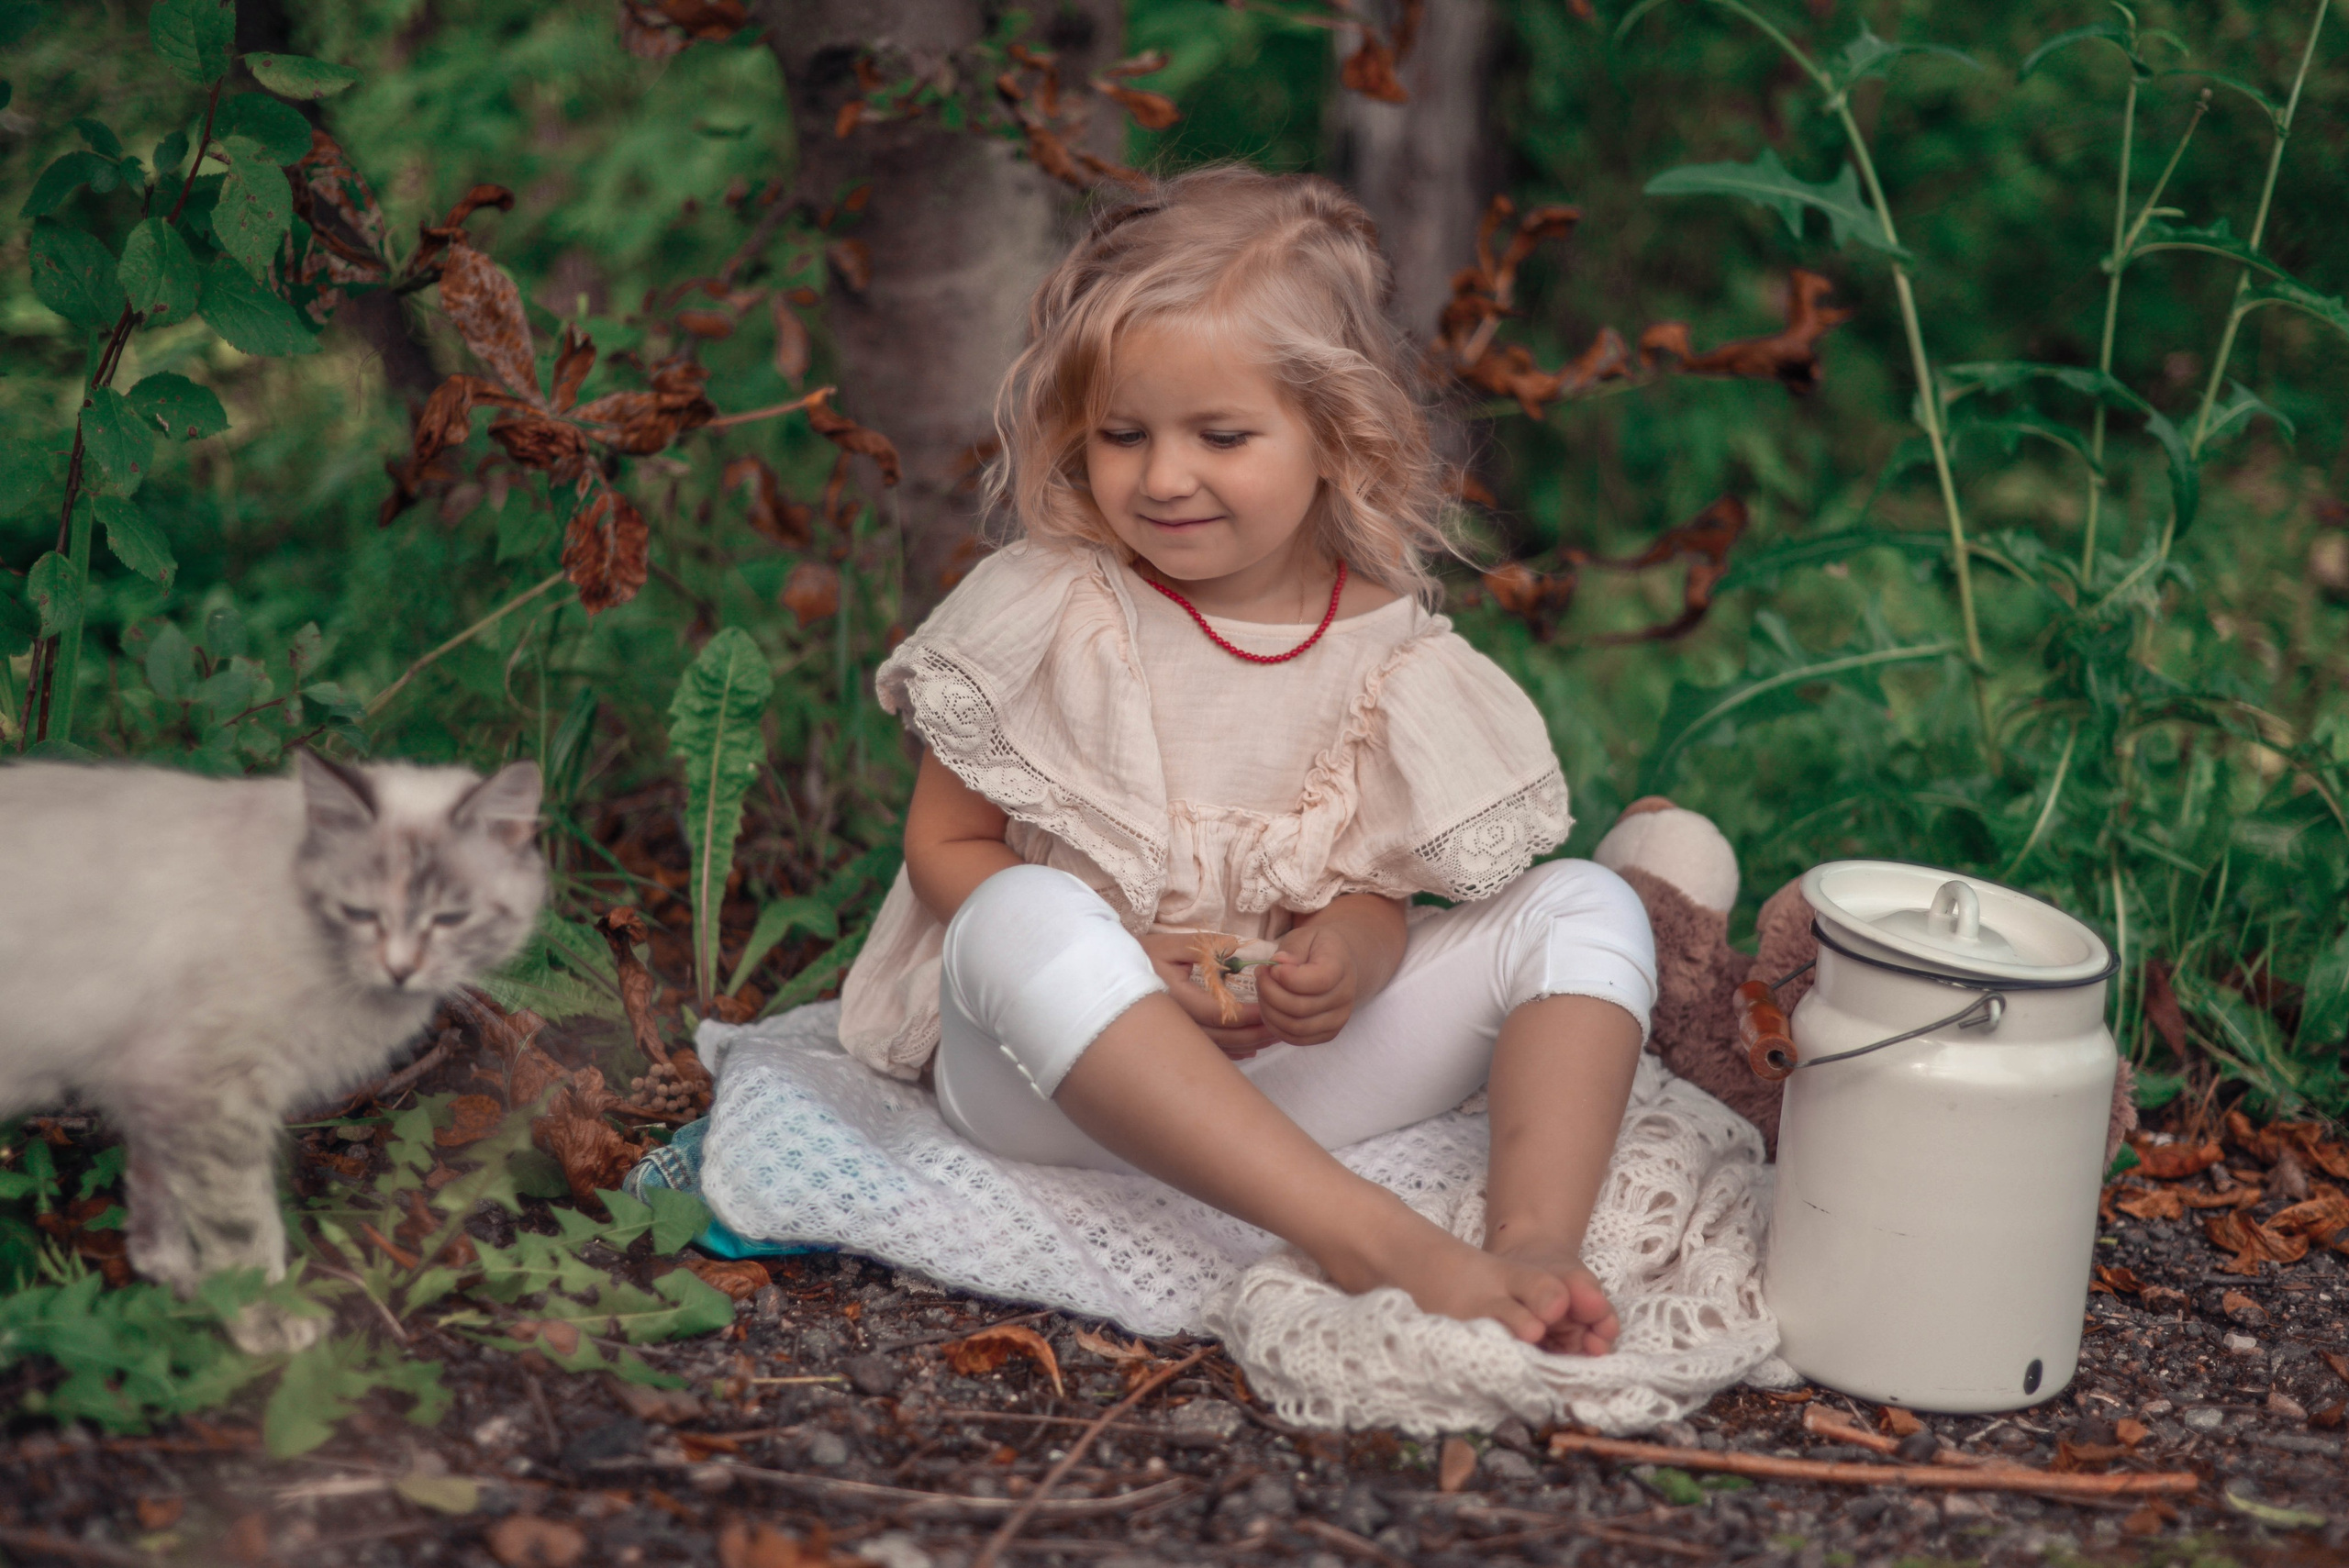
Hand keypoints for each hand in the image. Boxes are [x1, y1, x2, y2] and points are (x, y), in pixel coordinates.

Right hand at [1137, 932, 1278, 1059]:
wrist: (1112, 974)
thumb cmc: (1143, 955)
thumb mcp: (1171, 944)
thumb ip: (1204, 946)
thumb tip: (1236, 946)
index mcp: (1178, 999)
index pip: (1221, 1013)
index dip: (1248, 1014)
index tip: (1269, 1008)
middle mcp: (1178, 1023)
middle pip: (1223, 1038)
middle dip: (1254, 1035)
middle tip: (1280, 1029)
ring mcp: (1176, 1036)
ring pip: (1217, 1050)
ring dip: (1246, 1046)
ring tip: (1271, 1039)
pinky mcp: (1176, 1040)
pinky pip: (1208, 1053)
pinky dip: (1231, 1053)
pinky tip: (1249, 1049)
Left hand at [1259, 923, 1360, 1044]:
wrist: (1339, 964)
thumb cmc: (1317, 947)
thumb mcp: (1305, 935)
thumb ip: (1293, 949)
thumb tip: (1278, 964)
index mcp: (1341, 967)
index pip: (1317, 981)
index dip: (1287, 977)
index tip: (1273, 966)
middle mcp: (1345, 997)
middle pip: (1300, 1008)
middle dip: (1269, 993)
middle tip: (1260, 976)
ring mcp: (1338, 1019)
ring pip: (1295, 1028)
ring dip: (1269, 1011)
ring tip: (1263, 991)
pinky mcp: (1328, 1034)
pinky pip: (1296, 1039)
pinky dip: (1275, 1026)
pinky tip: (1269, 1007)